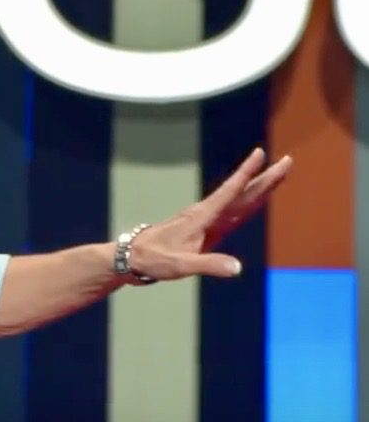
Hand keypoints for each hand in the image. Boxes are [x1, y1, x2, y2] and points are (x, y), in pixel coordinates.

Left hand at [126, 147, 293, 281]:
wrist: (134, 257)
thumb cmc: (155, 260)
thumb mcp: (181, 266)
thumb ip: (208, 265)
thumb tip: (237, 268)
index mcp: (202, 218)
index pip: (230, 192)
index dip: (246, 173)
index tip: (260, 153)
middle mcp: (207, 214)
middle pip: (243, 193)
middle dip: (266, 177)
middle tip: (288, 161)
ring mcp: (208, 220)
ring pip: (241, 200)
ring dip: (261, 186)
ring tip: (279, 172)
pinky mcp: (207, 228)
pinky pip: (234, 212)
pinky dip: (249, 202)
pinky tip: (257, 198)